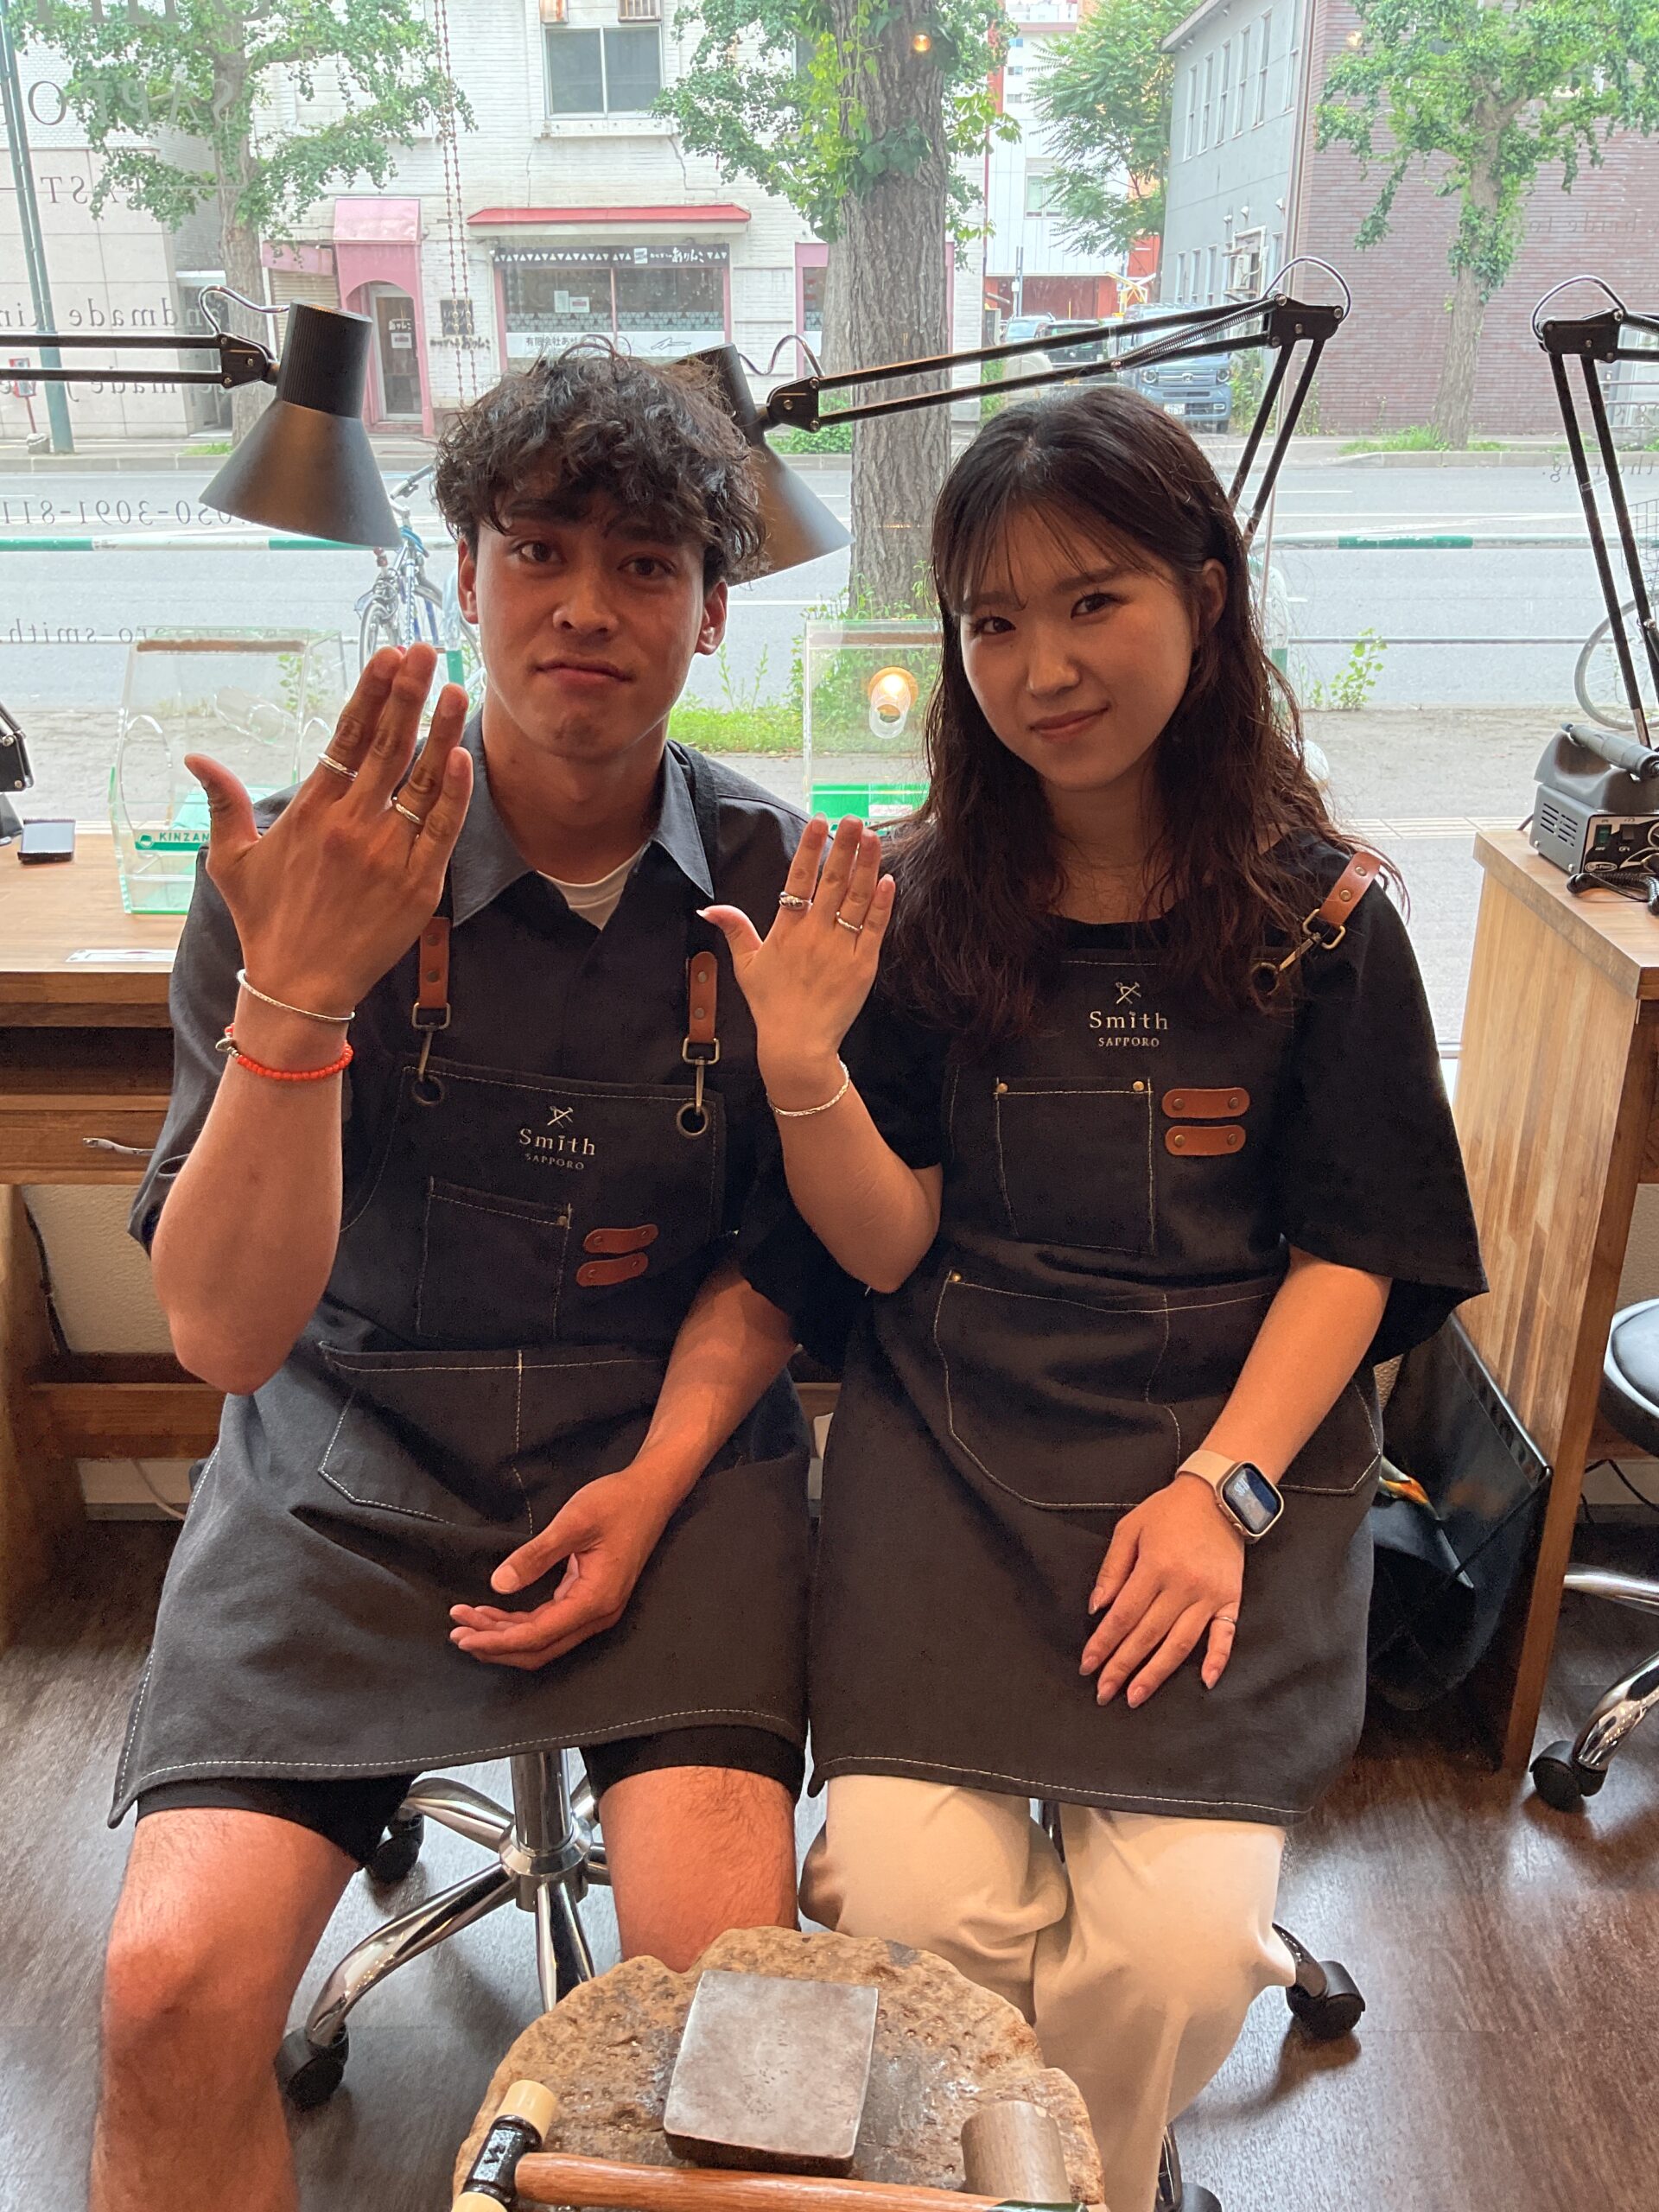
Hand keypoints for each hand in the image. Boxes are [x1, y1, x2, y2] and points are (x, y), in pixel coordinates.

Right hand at [186, 643, 472, 1012]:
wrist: (300, 986)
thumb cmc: (266, 922)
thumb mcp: (232, 860)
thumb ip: (223, 804)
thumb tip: (196, 756)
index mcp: (311, 812)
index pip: (346, 737)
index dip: (370, 694)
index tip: (386, 656)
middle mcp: (351, 826)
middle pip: (387, 746)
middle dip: (408, 693)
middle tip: (424, 651)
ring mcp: (388, 854)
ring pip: (421, 781)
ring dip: (440, 732)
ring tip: (454, 689)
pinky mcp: (418, 885)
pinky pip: (441, 829)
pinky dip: (453, 793)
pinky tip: (462, 757)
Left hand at [447, 1470, 674, 1671]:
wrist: (652, 1492)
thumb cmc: (615, 1503)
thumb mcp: (573, 1522)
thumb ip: (536, 1555)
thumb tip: (498, 1585)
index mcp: (595, 1600)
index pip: (537, 1635)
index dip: (497, 1640)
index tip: (463, 1635)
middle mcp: (597, 1615)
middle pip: (538, 1648)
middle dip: (495, 1644)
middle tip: (456, 1633)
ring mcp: (596, 1611)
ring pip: (543, 1640)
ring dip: (505, 1636)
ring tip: (468, 1625)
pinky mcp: (591, 1601)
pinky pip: (550, 1624)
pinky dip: (520, 1624)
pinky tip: (495, 1614)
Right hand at [701, 816, 894, 1103]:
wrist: (797, 1044)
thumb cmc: (770, 1005)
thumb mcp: (746, 966)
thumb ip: (735, 930)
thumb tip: (710, 908)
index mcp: (786, 930)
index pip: (799, 879)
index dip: (810, 847)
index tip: (820, 820)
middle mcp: (814, 933)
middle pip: (832, 880)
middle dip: (844, 846)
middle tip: (855, 817)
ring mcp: (841, 947)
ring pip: (857, 898)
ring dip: (866, 865)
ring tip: (874, 837)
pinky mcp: (863, 964)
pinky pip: (874, 927)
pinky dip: (881, 903)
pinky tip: (887, 879)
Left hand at [1080, 1474, 1244, 1707]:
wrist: (1219, 1495)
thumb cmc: (1169, 1510)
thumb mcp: (1130, 1528)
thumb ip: (1112, 1569)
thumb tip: (1097, 1609)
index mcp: (1155, 1567)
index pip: (1123, 1616)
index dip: (1103, 1644)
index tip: (1088, 1666)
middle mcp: (1183, 1586)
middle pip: (1147, 1636)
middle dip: (1122, 1667)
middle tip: (1103, 1693)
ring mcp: (1210, 1595)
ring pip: (1180, 1644)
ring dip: (1156, 1674)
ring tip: (1136, 1696)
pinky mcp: (1231, 1599)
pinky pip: (1225, 1635)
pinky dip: (1216, 1660)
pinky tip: (1204, 1682)